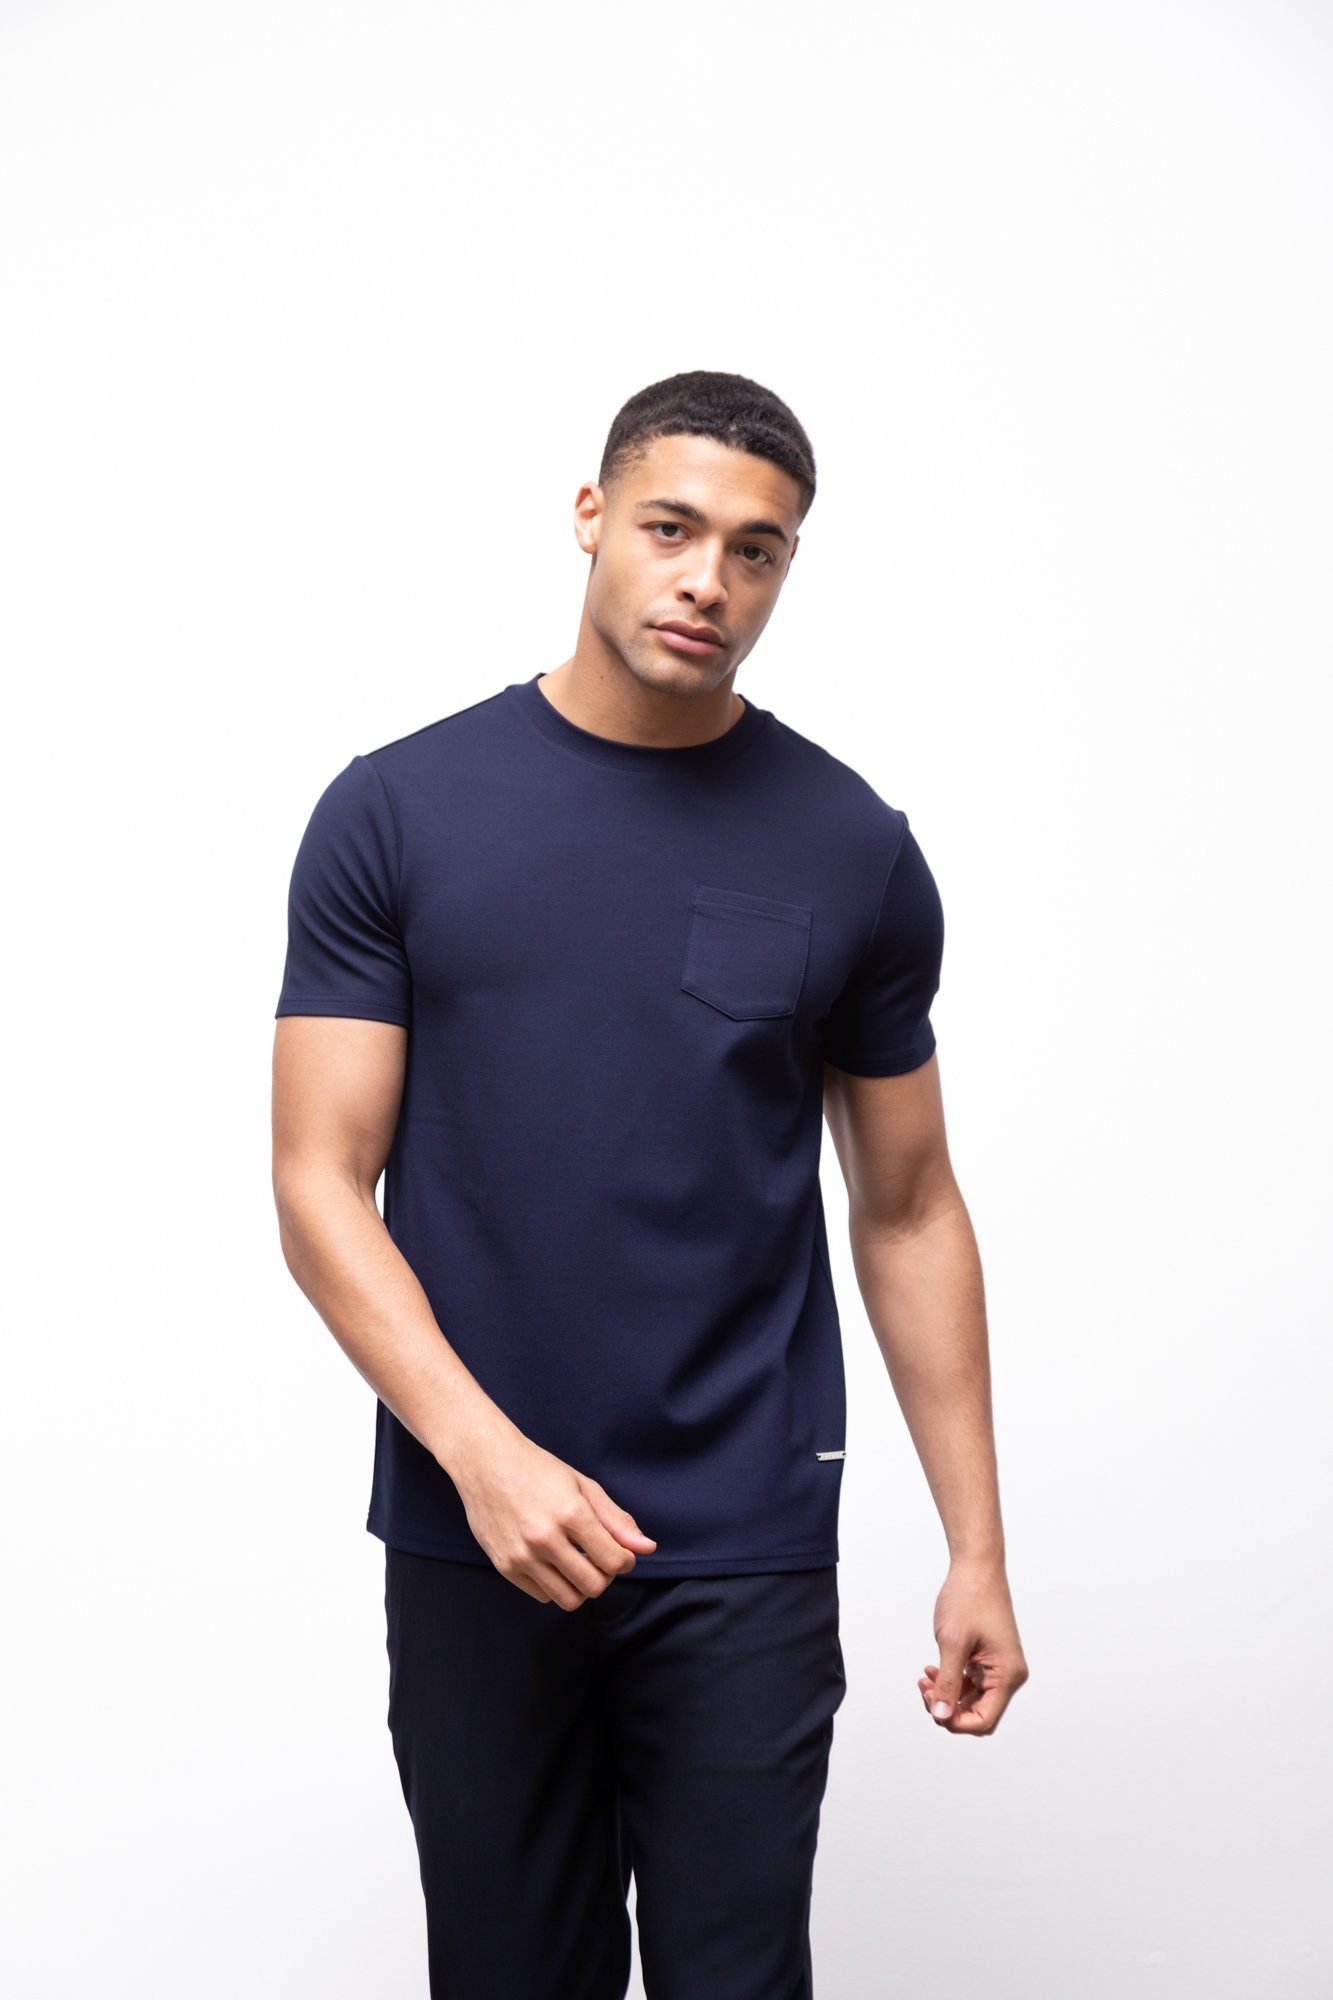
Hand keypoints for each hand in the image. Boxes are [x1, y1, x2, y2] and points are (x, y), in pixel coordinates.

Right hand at [449, 1416, 656, 1608]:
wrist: (485, 1462)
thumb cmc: (538, 1470)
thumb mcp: (582, 1486)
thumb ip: (616, 1520)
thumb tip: (647, 1548)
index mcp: (570, 1512)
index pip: (614, 1560)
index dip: (625, 1561)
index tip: (621, 1553)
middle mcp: (545, 1537)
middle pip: (594, 1586)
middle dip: (604, 1577)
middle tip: (599, 1559)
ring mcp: (522, 1554)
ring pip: (568, 1599)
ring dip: (580, 1586)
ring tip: (577, 1563)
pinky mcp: (504, 1565)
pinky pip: (542, 1596)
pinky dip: (554, 1586)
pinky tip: (553, 1562)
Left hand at [917, 1555, 1028, 1734]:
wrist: (977, 1567)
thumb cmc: (968, 1599)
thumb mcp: (952, 1643)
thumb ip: (947, 1683)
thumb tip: (941, 1716)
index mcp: (1007, 1675)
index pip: (984, 1721)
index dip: (956, 1722)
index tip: (933, 1707)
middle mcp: (1008, 1675)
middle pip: (978, 1713)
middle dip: (948, 1708)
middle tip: (925, 1688)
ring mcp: (1000, 1668)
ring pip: (972, 1700)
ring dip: (947, 1695)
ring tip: (925, 1678)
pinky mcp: (989, 1659)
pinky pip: (971, 1684)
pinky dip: (951, 1681)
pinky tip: (932, 1670)